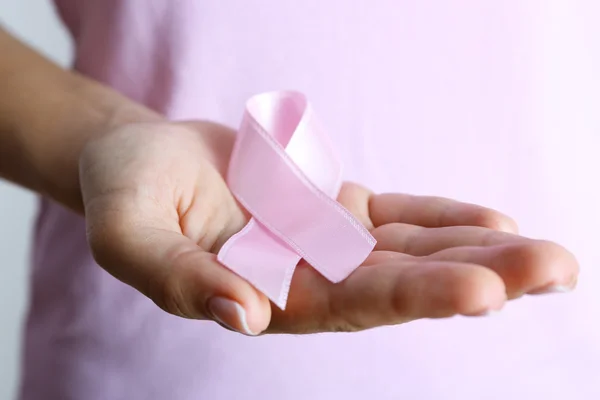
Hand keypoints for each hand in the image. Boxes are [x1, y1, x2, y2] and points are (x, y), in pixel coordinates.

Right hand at [80, 121, 578, 334]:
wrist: (143, 162)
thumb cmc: (126, 195)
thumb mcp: (130, 235)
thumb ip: (177, 279)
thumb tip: (242, 317)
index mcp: (266, 297)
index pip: (352, 304)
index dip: (414, 296)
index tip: (484, 290)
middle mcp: (309, 278)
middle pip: (401, 283)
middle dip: (477, 278)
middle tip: (555, 270)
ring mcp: (327, 242)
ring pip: (412, 250)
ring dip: (478, 250)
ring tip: (551, 259)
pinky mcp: (334, 208)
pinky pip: (398, 214)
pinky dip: (444, 216)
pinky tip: (495, 222)